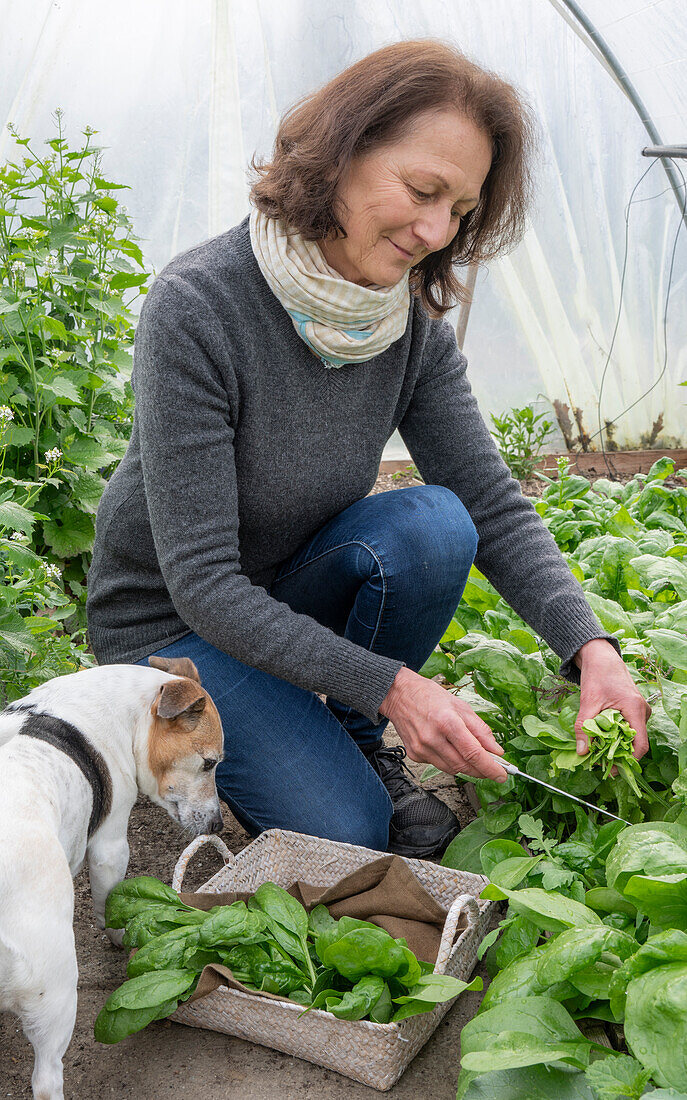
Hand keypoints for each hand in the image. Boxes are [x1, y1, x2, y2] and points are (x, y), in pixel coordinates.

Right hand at [379, 667, 507, 780]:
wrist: (398, 694)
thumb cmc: (429, 696)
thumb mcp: (461, 706)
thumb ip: (480, 730)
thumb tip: (496, 750)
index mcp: (447, 722)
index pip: (473, 753)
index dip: (491, 768)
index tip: (502, 775)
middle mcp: (432, 738)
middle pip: (464, 766)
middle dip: (482, 770)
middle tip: (493, 768)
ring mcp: (421, 748)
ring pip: (452, 769)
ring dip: (467, 767)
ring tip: (473, 758)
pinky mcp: (414, 755)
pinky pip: (439, 765)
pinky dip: (450, 761)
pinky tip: (450, 749)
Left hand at [573, 639, 650, 760]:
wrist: (600, 657)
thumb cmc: (597, 675)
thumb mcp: (588, 701)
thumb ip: (583, 727)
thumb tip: (582, 752)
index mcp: (635, 709)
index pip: (640, 745)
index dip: (627, 760)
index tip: (611, 769)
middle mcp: (642, 712)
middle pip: (635, 742)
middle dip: (618, 754)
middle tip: (600, 762)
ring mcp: (639, 711)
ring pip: (631, 736)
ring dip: (615, 744)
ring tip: (598, 752)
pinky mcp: (633, 710)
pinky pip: (628, 728)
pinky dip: (615, 735)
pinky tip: (601, 738)